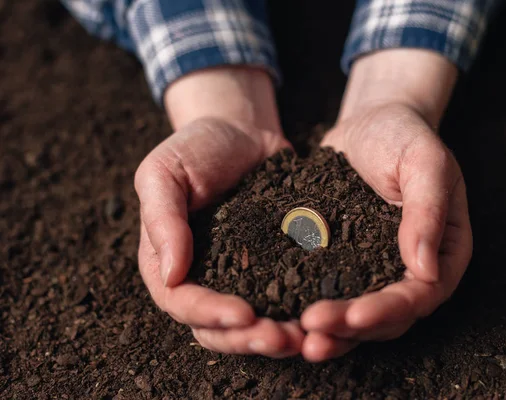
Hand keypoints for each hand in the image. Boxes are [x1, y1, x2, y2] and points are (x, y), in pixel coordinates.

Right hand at [135, 68, 303, 356]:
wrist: (243, 132)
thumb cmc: (196, 147)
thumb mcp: (164, 172)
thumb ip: (162, 219)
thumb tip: (170, 274)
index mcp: (170, 262)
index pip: (182, 303)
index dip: (210, 315)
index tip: (244, 315)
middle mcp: (204, 279)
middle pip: (218, 329)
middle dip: (249, 339)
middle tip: (282, 338)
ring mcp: (241, 278)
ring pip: (253, 325)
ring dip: (277, 337)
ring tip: (307, 337)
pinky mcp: (275, 268)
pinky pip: (286, 298)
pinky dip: (302, 313)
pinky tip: (326, 315)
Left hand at [300, 50, 472, 361]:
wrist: (371, 123)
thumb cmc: (405, 136)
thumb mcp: (425, 162)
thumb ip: (428, 210)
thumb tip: (426, 271)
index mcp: (442, 253)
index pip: (419, 296)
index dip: (387, 311)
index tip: (353, 316)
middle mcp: (410, 270)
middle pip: (386, 317)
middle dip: (349, 329)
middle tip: (311, 332)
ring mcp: (376, 269)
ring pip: (356, 314)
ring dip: (328, 331)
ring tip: (293, 338)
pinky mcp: (344, 262)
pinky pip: (328, 290)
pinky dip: (307, 305)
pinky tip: (280, 313)